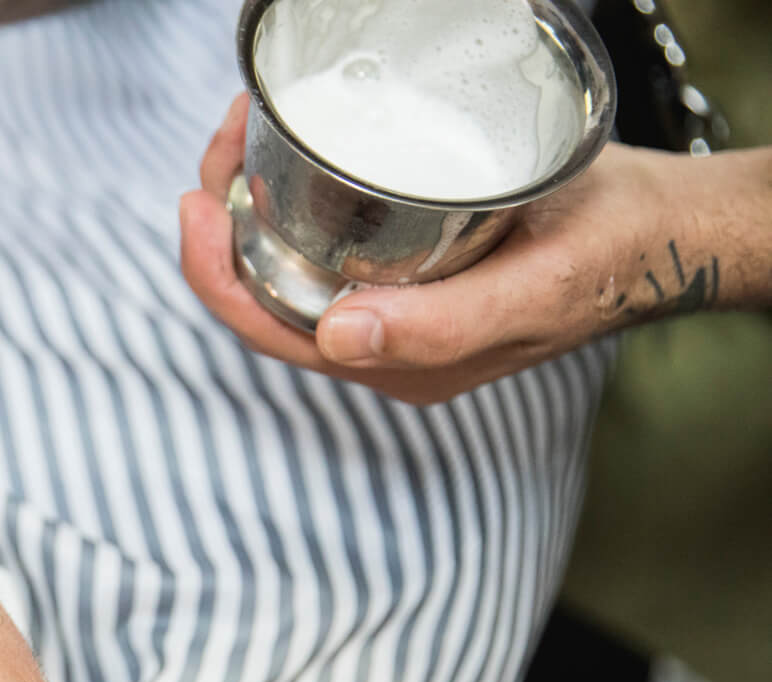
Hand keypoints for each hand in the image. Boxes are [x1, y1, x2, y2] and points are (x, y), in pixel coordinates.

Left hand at [178, 94, 729, 406]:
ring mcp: (393, 305)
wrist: (667, 229)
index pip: (270, 328)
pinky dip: (293, 193)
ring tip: (243, 132)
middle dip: (226, 219)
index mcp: (395, 365)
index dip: (215, 272)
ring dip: (254, 198)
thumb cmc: (608, 257)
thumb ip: (439, 326)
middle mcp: (382, 343)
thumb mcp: (533, 290)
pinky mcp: (411, 267)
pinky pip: (326, 240)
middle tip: (223, 142)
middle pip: (268, 289)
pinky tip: (285, 149)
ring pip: (292, 259)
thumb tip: (338, 339)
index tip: (197, 201)